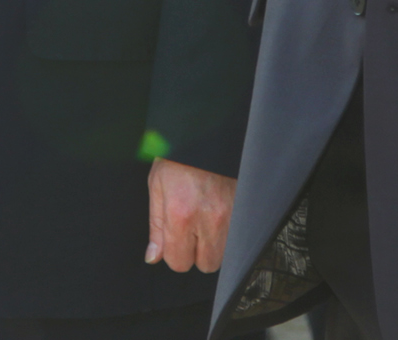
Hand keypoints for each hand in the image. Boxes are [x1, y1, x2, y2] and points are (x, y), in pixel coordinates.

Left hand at [146, 158, 233, 273]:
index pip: (179, 262)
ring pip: (224, 254)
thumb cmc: (178, 157)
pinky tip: (216, 215)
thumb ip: (156, 226)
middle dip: (196, 253)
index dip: (174, 254)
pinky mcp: (243, 209)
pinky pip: (237, 238)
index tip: (174, 239)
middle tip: (190, 231)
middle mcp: (208, 218)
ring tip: (203, 220)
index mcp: (181, 214)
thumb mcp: (156, 186)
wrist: (204, 133)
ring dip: (212, 245)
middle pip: (205, 265)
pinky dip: (226, 233)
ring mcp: (230, 215)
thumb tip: (154, 257)